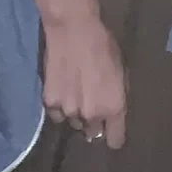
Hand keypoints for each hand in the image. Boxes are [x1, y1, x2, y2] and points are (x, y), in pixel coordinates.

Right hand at [42, 8, 127, 148]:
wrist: (73, 31)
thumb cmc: (104, 46)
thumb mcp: (121, 72)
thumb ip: (116, 97)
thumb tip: (112, 113)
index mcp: (113, 108)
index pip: (114, 139)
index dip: (113, 136)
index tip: (111, 132)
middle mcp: (91, 115)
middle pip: (92, 132)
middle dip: (94, 124)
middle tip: (92, 105)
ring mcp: (68, 111)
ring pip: (74, 123)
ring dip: (76, 114)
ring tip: (77, 95)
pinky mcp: (50, 103)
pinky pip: (57, 115)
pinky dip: (60, 107)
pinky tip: (63, 91)